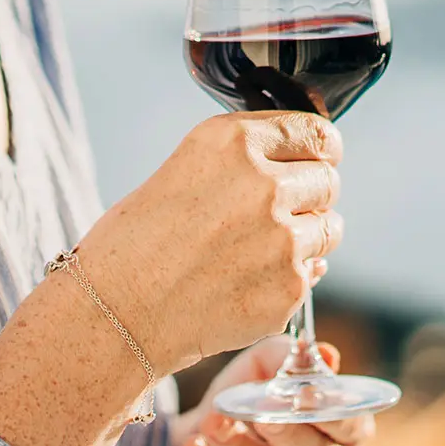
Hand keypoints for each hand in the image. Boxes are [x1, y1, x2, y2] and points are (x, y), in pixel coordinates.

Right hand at [72, 112, 343, 376]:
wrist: (115, 312)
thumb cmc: (135, 241)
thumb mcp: (186, 168)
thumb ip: (247, 160)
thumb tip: (309, 167)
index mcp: (233, 143)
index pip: (316, 133)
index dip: (320, 149)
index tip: (318, 160)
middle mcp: (264, 184)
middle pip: (328, 181)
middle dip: (310, 197)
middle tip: (271, 219)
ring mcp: (282, 239)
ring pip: (329, 229)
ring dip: (304, 239)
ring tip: (252, 254)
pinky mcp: (289, 287)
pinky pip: (311, 275)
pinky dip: (287, 280)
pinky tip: (243, 284)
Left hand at [171, 337, 375, 445]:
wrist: (198, 440)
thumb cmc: (247, 399)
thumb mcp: (264, 368)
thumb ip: (289, 357)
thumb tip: (321, 353)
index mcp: (348, 435)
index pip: (352, 426)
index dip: (329, 410)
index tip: (302, 392)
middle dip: (287, 434)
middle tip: (260, 414)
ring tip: (210, 422)